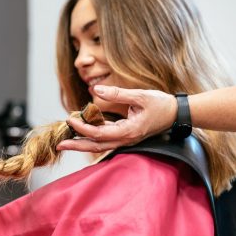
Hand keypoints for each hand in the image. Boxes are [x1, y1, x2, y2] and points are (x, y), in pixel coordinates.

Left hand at [57, 85, 176, 152]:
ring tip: (67, 141)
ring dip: (83, 143)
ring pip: (100, 144)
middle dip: (77, 145)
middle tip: (59, 144)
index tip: (70, 118)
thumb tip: (95, 90)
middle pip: (96, 146)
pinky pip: (106, 138)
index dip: (83, 127)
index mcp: (128, 131)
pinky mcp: (125, 135)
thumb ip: (117, 94)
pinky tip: (83, 131)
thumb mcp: (140, 96)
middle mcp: (125, 139)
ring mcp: (125, 139)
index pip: (99, 133)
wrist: (176, 113)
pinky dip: (92, 136)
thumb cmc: (160, 104)